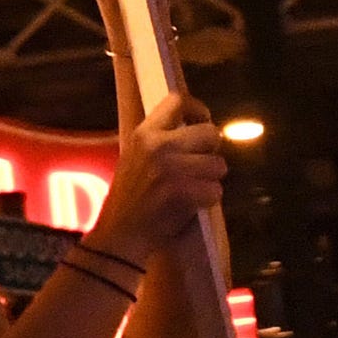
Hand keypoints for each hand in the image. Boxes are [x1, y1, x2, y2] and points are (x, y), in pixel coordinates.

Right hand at [91, 92, 225, 251]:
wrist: (119, 236)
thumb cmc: (129, 199)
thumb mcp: (135, 159)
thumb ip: (162, 142)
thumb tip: (199, 129)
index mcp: (143, 134)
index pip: (177, 101)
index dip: (198, 109)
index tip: (203, 120)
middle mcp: (158, 146)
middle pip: (211, 133)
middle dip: (211, 152)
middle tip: (198, 167)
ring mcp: (172, 169)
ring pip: (219, 165)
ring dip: (211, 180)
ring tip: (189, 190)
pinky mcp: (184, 192)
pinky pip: (216, 190)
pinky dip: (208, 201)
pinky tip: (189, 207)